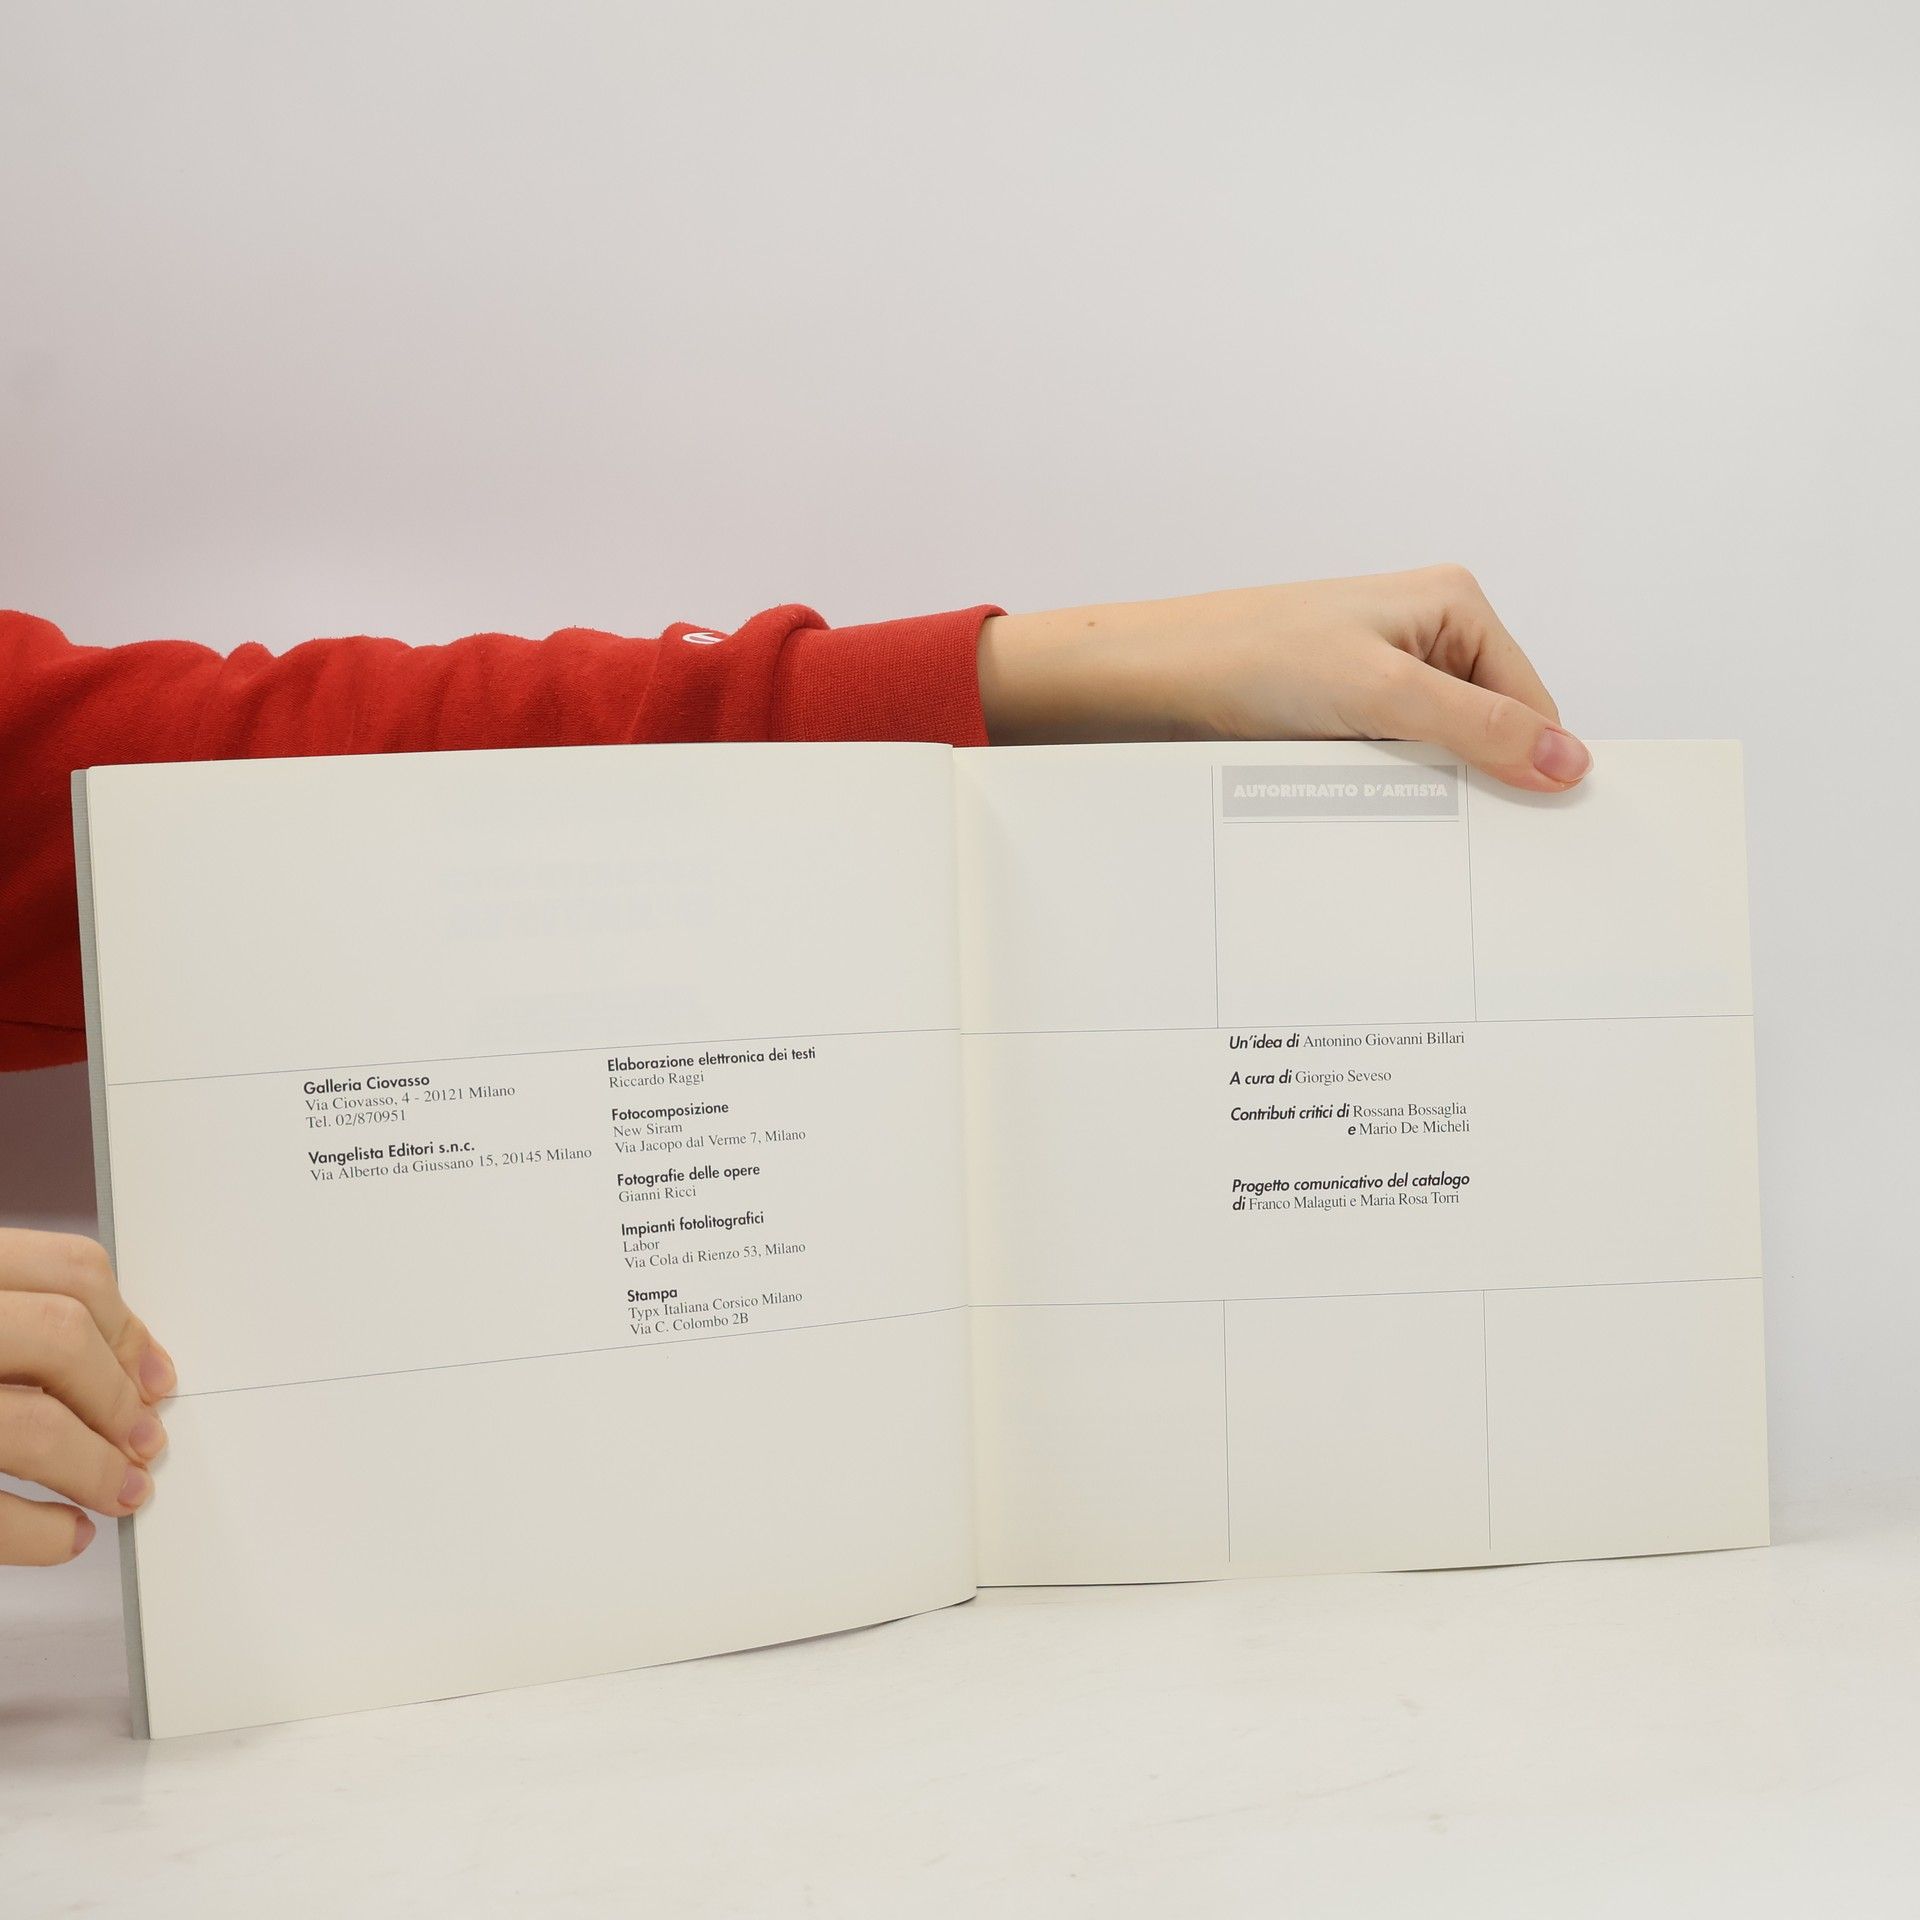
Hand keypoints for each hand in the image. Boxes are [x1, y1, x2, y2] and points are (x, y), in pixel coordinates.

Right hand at [0, 1230, 172, 1564]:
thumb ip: (28, 1324)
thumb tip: (132, 1371)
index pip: (68, 1270)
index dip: (128, 1327)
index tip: (158, 1378)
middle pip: (62, 1335)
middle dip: (119, 1396)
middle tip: (148, 1440)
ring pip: (32, 1424)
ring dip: (96, 1466)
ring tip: (125, 1492)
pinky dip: (38, 1535)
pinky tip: (65, 1535)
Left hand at [976, 564, 1589, 789]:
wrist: (1153, 678)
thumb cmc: (1252, 658)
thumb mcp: (1382, 694)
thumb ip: (1478, 728)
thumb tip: (1569, 760)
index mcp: (1455, 604)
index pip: (1532, 704)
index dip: (1528, 765)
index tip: (1517, 825)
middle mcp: (1427, 632)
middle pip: (1490, 730)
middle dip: (1471, 778)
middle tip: (1443, 822)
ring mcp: (1384, 673)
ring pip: (1439, 753)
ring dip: (1420, 787)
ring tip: (1383, 799)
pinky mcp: (1345, 710)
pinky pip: (1392, 762)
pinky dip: (1383, 787)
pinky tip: (1357, 800)